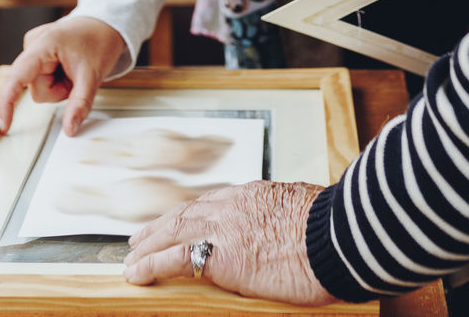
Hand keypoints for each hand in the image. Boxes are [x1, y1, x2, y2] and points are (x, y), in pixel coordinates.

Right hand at [0, 15, 125, 135]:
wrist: (105, 25)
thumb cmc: (99, 41)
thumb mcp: (94, 76)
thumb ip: (80, 104)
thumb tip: (69, 130)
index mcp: (45, 42)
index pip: (18, 76)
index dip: (7, 102)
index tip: (4, 125)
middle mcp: (34, 43)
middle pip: (36, 88)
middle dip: (57, 90)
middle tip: (75, 77)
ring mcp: (34, 47)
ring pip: (38, 87)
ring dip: (57, 86)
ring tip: (72, 70)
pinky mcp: (36, 53)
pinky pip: (41, 80)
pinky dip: (55, 80)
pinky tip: (65, 67)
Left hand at [123, 180, 333, 305]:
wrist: (337, 236)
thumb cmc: (332, 227)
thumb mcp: (302, 209)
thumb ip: (283, 216)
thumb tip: (289, 227)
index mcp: (252, 195)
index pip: (210, 203)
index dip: (189, 214)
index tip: (176, 221)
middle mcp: (231, 207)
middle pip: (184, 213)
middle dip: (159, 226)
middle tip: (139, 237)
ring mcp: (224, 230)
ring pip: (172, 231)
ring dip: (147, 244)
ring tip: (130, 258)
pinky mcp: (221, 258)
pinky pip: (175, 259)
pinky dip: (150, 265)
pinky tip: (135, 273)